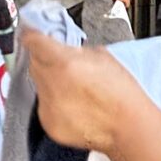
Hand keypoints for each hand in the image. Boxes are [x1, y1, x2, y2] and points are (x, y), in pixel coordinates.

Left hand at [22, 27, 149, 153]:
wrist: (127, 126)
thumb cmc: (121, 93)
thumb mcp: (101, 56)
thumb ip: (75, 50)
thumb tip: (61, 47)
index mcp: (64, 62)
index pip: (33, 41)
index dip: (33, 35)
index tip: (33, 34)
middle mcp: (52, 84)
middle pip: (34, 62)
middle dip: (44, 59)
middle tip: (62, 63)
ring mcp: (48, 105)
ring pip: (38, 84)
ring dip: (50, 80)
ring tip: (74, 87)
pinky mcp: (48, 123)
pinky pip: (43, 104)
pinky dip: (54, 101)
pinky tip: (73, 103)